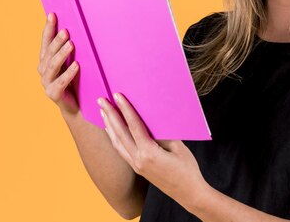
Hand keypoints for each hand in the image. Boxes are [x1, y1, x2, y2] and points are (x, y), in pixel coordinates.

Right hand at [36, 13, 79, 115]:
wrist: (77, 107)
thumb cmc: (76, 81)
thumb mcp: (72, 62)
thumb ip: (71, 49)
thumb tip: (79, 28)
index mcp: (46, 60)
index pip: (46, 41)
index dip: (48, 28)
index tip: (53, 14)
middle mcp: (43, 70)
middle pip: (48, 52)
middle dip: (56, 41)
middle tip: (66, 31)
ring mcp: (47, 83)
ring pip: (52, 66)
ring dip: (61, 54)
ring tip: (71, 44)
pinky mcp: (53, 94)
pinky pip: (60, 82)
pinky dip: (69, 73)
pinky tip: (77, 65)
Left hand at [98, 93, 209, 210]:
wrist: (188, 193)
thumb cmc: (187, 169)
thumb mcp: (178, 147)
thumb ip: (162, 134)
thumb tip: (151, 121)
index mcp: (149, 153)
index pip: (133, 126)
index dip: (125, 109)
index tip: (117, 96)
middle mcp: (138, 160)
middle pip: (119, 133)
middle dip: (109, 115)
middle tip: (100, 100)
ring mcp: (136, 165)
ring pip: (117, 143)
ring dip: (108, 126)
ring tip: (102, 112)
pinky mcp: (137, 169)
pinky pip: (121, 151)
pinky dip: (114, 138)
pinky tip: (111, 131)